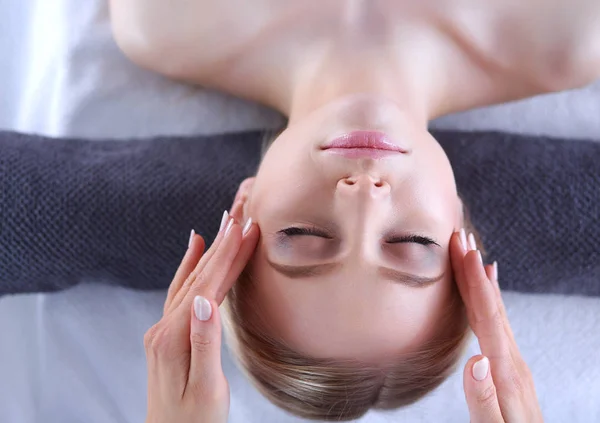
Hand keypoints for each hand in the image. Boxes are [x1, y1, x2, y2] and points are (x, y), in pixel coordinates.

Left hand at [144, 201, 258, 422]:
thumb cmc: (194, 422)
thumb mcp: (206, 389)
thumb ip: (204, 343)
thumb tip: (205, 301)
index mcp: (176, 338)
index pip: (208, 286)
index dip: (229, 256)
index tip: (246, 228)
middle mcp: (165, 328)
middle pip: (198, 276)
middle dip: (222, 244)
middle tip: (240, 215)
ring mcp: (163, 330)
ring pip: (189, 280)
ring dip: (208, 251)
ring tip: (222, 224)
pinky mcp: (167, 335)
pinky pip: (179, 291)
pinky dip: (189, 267)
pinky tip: (194, 251)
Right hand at [450, 230, 543, 422]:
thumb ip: (484, 400)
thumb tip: (475, 361)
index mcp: (505, 372)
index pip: (487, 318)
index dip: (474, 282)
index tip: (463, 251)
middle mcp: (511, 360)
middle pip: (492, 306)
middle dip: (474, 269)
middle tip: (461, 237)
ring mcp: (513, 362)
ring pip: (496, 311)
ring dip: (481, 280)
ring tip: (471, 253)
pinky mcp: (508, 366)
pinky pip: (498, 323)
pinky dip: (492, 300)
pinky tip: (488, 289)